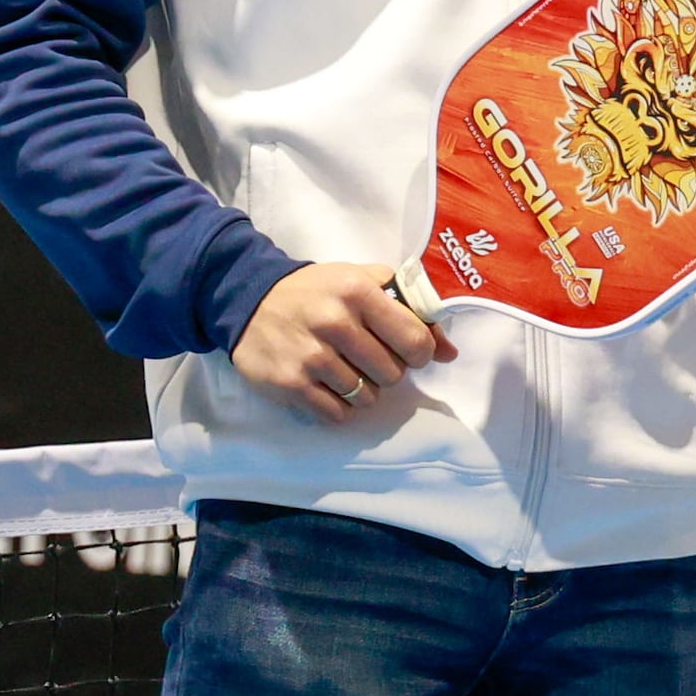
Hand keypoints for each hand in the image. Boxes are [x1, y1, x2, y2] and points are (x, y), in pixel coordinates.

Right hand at [236, 263, 447, 423]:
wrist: (247, 301)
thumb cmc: (315, 292)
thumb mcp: (360, 281)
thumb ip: (409, 308)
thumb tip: (448, 352)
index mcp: (359, 292)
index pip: (415, 341)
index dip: (418, 353)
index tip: (406, 351)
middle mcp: (336, 323)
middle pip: (392, 374)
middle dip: (387, 371)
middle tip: (367, 359)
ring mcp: (312, 356)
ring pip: (366, 398)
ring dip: (362, 390)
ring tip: (344, 371)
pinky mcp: (291, 384)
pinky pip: (336, 414)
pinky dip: (337, 406)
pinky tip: (326, 386)